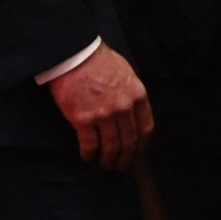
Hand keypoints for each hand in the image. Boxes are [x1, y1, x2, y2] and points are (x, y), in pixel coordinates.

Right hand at [46, 43, 153, 170]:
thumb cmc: (99, 60)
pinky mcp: (83, 120)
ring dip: (109, 159)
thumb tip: (131, 112)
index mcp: (137, 96)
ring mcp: (103, 115)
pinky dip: (89, 154)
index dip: (142, 145)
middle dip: (126, 158)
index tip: (138, 152)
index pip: (145, 128)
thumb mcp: (126, 73)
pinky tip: (88, 157)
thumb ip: (131, 94)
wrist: (75, 54)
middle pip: (129, 141)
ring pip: (111, 146)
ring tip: (106, 165)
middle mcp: (123, 108)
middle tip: (121, 166)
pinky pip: (89, 144)